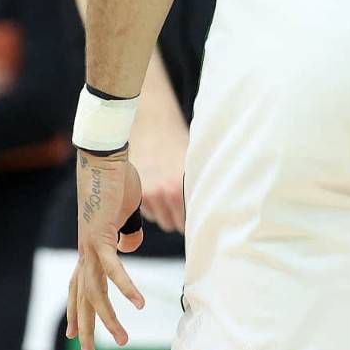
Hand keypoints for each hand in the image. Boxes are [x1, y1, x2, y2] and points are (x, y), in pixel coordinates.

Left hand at [65, 148, 145, 349]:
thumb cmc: (115, 181)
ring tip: (121, 340)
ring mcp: (90, 249)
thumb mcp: (125, 212)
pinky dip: (126, 288)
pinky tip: (138, 304)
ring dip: (108, 319)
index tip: (74, 334)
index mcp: (89, 249)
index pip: (79, 288)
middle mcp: (85, 254)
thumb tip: (130, 247)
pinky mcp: (101, 239)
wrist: (103, 160)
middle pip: (83, 300)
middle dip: (86, 330)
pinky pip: (114, 271)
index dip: (77, 311)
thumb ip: (128, 232)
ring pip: (96, 294)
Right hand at [131, 112, 188, 233]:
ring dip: (165, 211)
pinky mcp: (134, 192)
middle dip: (179, 216)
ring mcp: (146, 193)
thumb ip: (200, 188)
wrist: (153, 124)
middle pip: (173, 224)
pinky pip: (147, 212)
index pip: (189, 221)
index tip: (200, 216)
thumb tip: (215, 210)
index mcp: (181, 186)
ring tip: (168, 190)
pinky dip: (152, 205)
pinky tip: (156, 187)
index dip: (196, 219)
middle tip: (183, 200)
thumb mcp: (195, 163)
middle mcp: (162, 192)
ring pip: (159, 219)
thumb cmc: (179, 142)